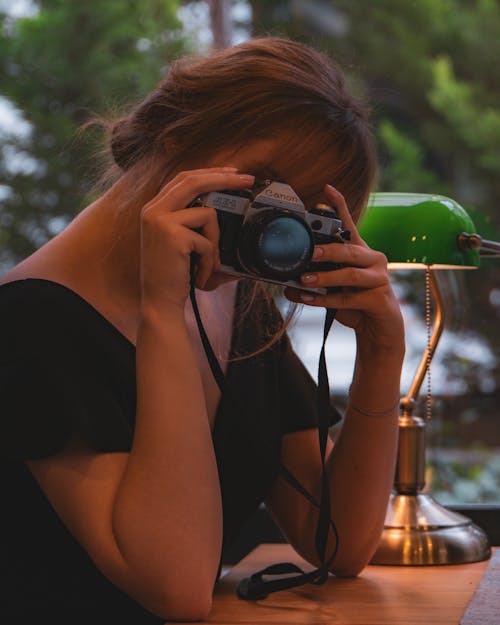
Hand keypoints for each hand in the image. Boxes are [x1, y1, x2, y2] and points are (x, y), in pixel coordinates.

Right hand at [139, 167, 253, 310]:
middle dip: (224, 178)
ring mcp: (160, 221)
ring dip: (215, 242)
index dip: (209, 172)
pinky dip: (210, 261)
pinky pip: (207, 241)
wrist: (159, 303)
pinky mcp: (172, 235)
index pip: (183, 179)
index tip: (231, 172)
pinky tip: (200, 275)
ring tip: (208, 264)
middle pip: (194, 181)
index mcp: (154, 209)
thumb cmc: (175, 276)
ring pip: (207, 215)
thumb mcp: (182, 242)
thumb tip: (230, 205)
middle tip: (249, 179)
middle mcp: (153, 210)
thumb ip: (195, 222)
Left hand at [284, 185, 403, 351]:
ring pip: (350, 275)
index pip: (350, 225)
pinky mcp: (380, 299)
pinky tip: (310, 299)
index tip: (327, 189)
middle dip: (327, 250)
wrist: (378, 331)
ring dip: (325, 278)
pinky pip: (350, 298)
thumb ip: (315, 284)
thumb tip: (287, 284)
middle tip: (308, 253)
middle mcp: (373, 260)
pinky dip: (327, 300)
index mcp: (361, 252)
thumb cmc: (355, 304)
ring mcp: (379, 279)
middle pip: (349, 250)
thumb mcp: (333, 290)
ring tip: (304, 280)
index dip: (340, 206)